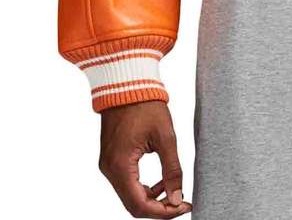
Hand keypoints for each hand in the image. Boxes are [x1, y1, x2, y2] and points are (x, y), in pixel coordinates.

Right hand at [99, 100, 190, 217]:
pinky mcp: (111, 159)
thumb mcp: (165, 137)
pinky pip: (126, 182)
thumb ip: (172, 169)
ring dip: (152, 198)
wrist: (127, 84)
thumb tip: (177, 197)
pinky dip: (143, 187)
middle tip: (181, 202)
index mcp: (120, 166)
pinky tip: (161, 181)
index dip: (163, 212)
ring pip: (129, 195)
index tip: (183, 206)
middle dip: (158, 207)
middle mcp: (109, 169)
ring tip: (174, 189)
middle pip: (133, 204)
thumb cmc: (145, 105)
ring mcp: (108, 165)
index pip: (139, 205)